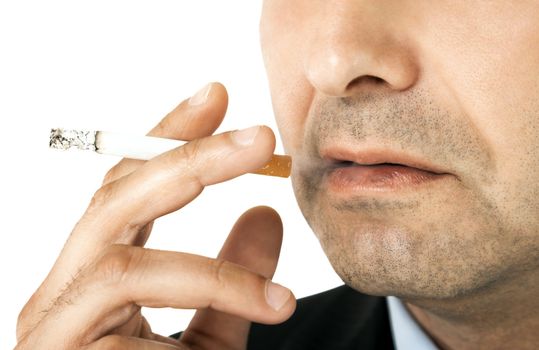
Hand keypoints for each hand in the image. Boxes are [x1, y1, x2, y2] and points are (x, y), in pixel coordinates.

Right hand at [15, 83, 295, 348]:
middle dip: (189, 158)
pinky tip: (264, 312)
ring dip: (211, 261)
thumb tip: (268, 214)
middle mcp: (65, 286)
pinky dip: (207, 297)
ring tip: (281, 277)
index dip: (169, 135)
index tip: (216, 95)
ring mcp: (53, 323)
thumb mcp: (210, 332)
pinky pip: (135, 310)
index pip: (130, 184)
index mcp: (99, 269)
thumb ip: (233, 281)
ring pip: (123, 258)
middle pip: (117, 198)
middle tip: (258, 137)